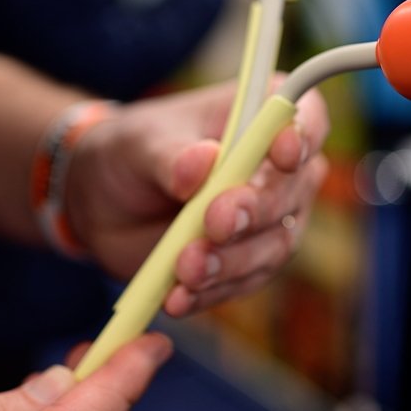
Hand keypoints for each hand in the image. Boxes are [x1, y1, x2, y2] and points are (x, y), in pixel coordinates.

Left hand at [65, 78, 329, 316]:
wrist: (104, 205)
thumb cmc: (130, 153)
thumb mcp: (138, 144)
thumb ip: (171, 155)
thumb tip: (204, 162)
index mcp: (262, 113)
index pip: (306, 118)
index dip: (303, 136)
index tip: (282, 155)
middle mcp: (279, 167)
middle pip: (293, 190)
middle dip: (254, 210)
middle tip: (214, 222)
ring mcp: (271, 219)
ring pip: (273, 245)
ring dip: (231, 260)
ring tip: (184, 268)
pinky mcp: (250, 263)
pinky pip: (243, 282)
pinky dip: (212, 291)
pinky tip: (179, 296)